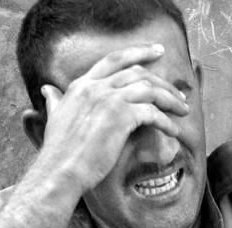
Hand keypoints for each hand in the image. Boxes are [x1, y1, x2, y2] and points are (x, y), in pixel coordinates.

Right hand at [34, 44, 189, 193]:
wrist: (60, 171)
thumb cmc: (59, 153)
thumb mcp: (55, 119)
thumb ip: (56, 102)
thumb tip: (49, 91)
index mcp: (82, 85)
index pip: (114, 59)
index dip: (138, 52)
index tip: (157, 52)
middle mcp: (95, 87)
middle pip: (137, 72)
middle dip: (163, 80)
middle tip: (179, 91)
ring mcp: (108, 99)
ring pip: (149, 89)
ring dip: (170, 99)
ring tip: (182, 110)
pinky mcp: (120, 116)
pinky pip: (152, 113)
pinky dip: (166, 121)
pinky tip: (174, 131)